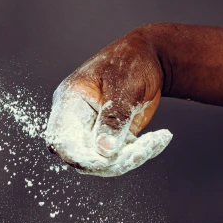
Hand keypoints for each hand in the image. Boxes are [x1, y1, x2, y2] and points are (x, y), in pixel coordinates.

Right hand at [44, 28, 172, 175]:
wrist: (151, 59)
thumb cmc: (131, 62)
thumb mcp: (123, 87)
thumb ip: (113, 118)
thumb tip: (104, 150)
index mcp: (70, 101)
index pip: (61, 139)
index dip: (79, 156)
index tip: (103, 163)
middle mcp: (78, 120)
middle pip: (82, 157)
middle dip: (111, 162)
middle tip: (141, 152)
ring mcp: (95, 131)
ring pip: (103, 163)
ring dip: (131, 159)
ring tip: (157, 140)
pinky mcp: (113, 139)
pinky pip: (122, 158)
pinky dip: (141, 154)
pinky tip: (160, 139)